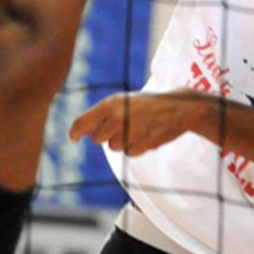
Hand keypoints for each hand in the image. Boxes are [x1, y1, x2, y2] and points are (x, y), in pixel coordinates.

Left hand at [69, 89, 207, 155]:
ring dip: (121, 140)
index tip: (74, 138)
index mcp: (110, 104)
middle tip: (120, 125)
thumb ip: (102, 114)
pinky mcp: (141, 145)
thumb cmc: (147, 103)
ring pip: (113, 147)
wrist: (179, 108)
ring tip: (136, 127)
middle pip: (97, 139)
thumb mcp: (123, 101)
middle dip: (105, 135)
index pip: (82, 123)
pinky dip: (134, 146)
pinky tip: (145, 134)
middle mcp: (117, 118)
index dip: (75, 132)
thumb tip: (82, 132)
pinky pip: (128, 153)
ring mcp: (129, 133)